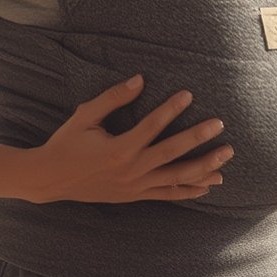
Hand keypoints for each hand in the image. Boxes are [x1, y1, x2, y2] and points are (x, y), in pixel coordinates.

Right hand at [29, 76, 232, 204]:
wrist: (50, 179)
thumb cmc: (67, 143)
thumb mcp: (85, 116)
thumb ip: (113, 98)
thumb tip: (140, 79)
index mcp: (119, 148)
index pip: (153, 125)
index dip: (172, 108)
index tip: (190, 94)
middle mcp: (131, 169)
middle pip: (173, 153)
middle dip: (199, 139)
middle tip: (220, 125)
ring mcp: (135, 186)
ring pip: (176, 178)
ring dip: (203, 168)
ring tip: (225, 158)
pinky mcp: (135, 196)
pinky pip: (167, 195)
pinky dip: (188, 191)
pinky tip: (207, 185)